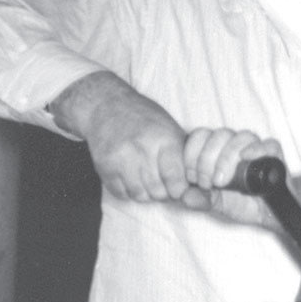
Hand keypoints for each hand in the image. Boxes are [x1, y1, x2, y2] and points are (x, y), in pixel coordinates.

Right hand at [49, 71, 186, 201]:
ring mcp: (121, 159)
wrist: (106, 106)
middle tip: (162, 185)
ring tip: (147, 181)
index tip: (178, 187)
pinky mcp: (104, 166)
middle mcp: (142, 149)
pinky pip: (121, 193)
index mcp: (164, 139)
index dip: (179, 189)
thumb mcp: (170, 128)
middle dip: (163, 193)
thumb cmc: (145, 118)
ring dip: (146, 194)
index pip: (176, 178)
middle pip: (158, 191)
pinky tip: (131, 179)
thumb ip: (182, 155)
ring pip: (140, 195)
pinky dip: (128, 192)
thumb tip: (196, 187)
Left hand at [178, 128, 283, 225]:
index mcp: (217, 150)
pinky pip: (270, 144)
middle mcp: (235, 145)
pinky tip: (247, 158)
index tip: (191, 177)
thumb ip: (200, 199)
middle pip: (219, 134)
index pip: (201, 135)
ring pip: (241, 137)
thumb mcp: (214, 203)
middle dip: (207, 159)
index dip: (193, 152)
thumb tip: (185, 196)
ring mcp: (255, 148)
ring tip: (222, 180)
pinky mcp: (275, 156)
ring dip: (227, 157)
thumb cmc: (239, 203)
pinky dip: (257, 149)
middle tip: (207, 182)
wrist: (267, 215)